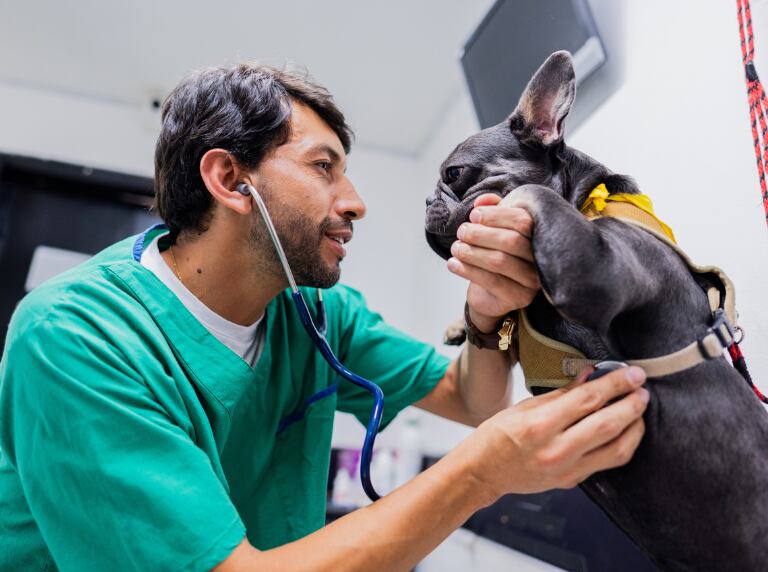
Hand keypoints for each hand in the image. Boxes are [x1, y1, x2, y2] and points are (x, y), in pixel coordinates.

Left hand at [447, 194, 539, 329]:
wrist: (490, 295)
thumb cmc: (493, 256)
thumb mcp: (493, 230)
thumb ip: (490, 211)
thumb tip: (482, 201)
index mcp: (538, 237)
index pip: (523, 221)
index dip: (496, 215)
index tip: (474, 215)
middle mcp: (541, 259)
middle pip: (511, 241)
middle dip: (480, 234)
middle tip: (461, 232)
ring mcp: (532, 281)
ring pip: (499, 261)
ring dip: (471, 252)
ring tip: (456, 248)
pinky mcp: (518, 298)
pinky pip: (491, 281)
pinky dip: (468, 270)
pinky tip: (453, 264)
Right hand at [456, 366, 648, 503]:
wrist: (482, 473)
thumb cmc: (496, 435)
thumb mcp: (523, 407)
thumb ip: (560, 394)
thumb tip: (590, 375)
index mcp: (540, 425)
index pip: (587, 400)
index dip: (614, 384)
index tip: (632, 372)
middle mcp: (556, 450)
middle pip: (608, 425)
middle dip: (631, 404)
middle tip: (642, 388)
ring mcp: (566, 470)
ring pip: (617, 450)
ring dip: (634, 428)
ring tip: (638, 409)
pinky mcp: (572, 482)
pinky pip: (606, 463)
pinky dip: (621, 444)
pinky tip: (624, 430)